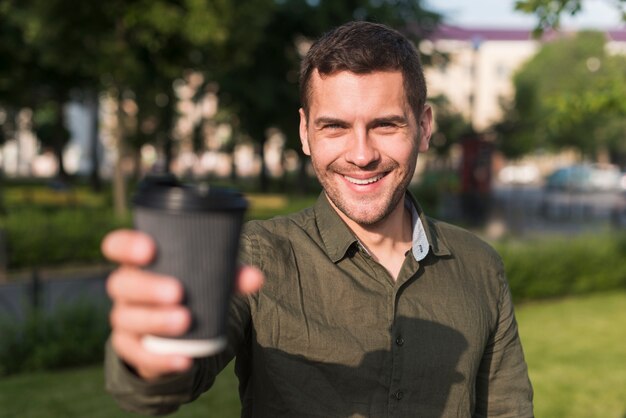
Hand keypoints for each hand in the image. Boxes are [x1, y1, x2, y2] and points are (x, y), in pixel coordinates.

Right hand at [102, 229, 263, 380]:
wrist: (175, 329)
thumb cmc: (189, 287)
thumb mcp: (207, 278)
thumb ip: (229, 275)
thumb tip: (257, 278)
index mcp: (138, 262)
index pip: (117, 246)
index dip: (126, 245)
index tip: (149, 249)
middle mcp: (125, 288)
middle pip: (122, 285)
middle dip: (148, 288)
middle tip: (178, 292)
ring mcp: (124, 317)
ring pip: (127, 319)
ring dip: (155, 321)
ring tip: (185, 321)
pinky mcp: (129, 347)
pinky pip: (137, 354)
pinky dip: (161, 359)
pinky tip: (183, 360)